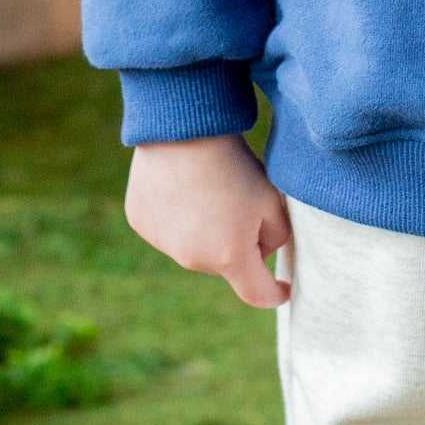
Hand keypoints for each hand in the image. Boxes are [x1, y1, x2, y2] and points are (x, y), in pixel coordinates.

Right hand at [124, 133, 292, 307]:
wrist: (183, 130)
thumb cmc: (234, 165)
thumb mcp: (272, 201)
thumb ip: (276, 238)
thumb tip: (259, 251)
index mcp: (230, 257)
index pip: (257, 294)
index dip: (275, 293)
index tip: (283, 287)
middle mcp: (192, 259)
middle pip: (224, 264)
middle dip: (237, 245)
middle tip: (240, 202)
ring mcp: (162, 243)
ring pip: (194, 247)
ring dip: (205, 232)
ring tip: (206, 189)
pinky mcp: (141, 223)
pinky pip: (167, 230)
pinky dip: (178, 217)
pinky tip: (180, 185)